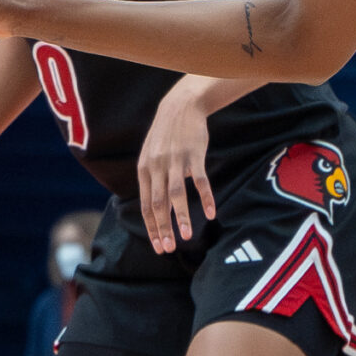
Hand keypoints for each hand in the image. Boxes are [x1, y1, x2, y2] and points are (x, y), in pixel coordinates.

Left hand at [139, 83, 220, 253]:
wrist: (180, 106)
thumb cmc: (165, 136)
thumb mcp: (150, 156)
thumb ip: (150, 180)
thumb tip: (152, 208)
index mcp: (144, 170)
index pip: (146, 205)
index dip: (151, 227)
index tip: (158, 246)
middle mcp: (157, 167)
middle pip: (159, 204)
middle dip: (163, 228)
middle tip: (168, 249)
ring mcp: (175, 161)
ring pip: (176, 195)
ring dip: (182, 217)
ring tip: (186, 237)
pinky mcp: (194, 155)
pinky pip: (200, 181)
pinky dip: (205, 198)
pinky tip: (211, 214)